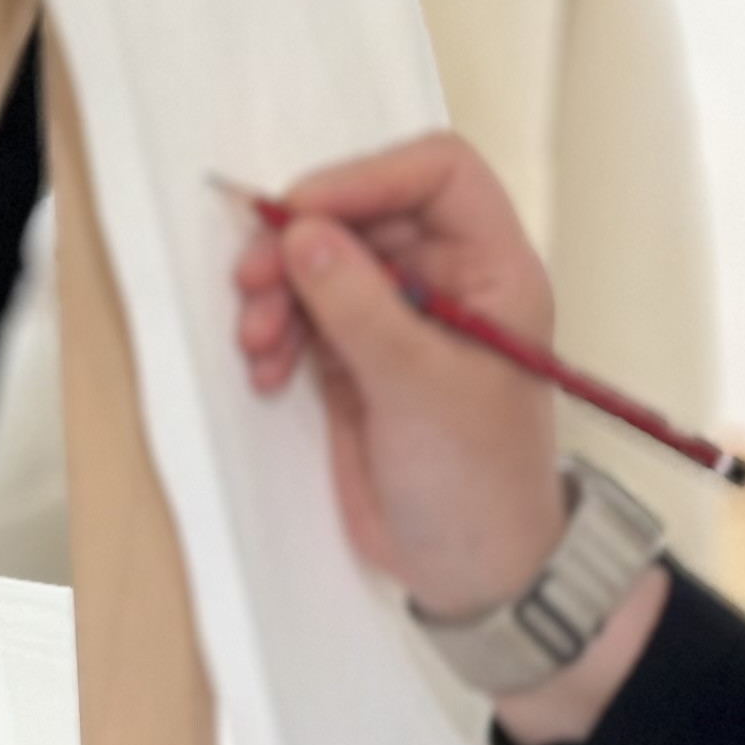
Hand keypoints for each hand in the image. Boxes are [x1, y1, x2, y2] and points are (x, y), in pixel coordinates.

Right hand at [228, 133, 568, 616]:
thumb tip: (300, 230)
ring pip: (321, 262)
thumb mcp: (419, 387)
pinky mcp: (354, 357)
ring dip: (277, 292)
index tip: (302, 214)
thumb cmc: (474, 478)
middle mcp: (445, 279)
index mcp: (492, 267)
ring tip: (257, 344)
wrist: (468, 571)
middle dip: (302, 244)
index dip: (368, 177)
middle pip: (362, 213)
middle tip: (252, 283)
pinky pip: (301, 313)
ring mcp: (396, 317)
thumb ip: (358, 306)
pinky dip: (274, 333)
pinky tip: (265, 373)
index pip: (437, 173)